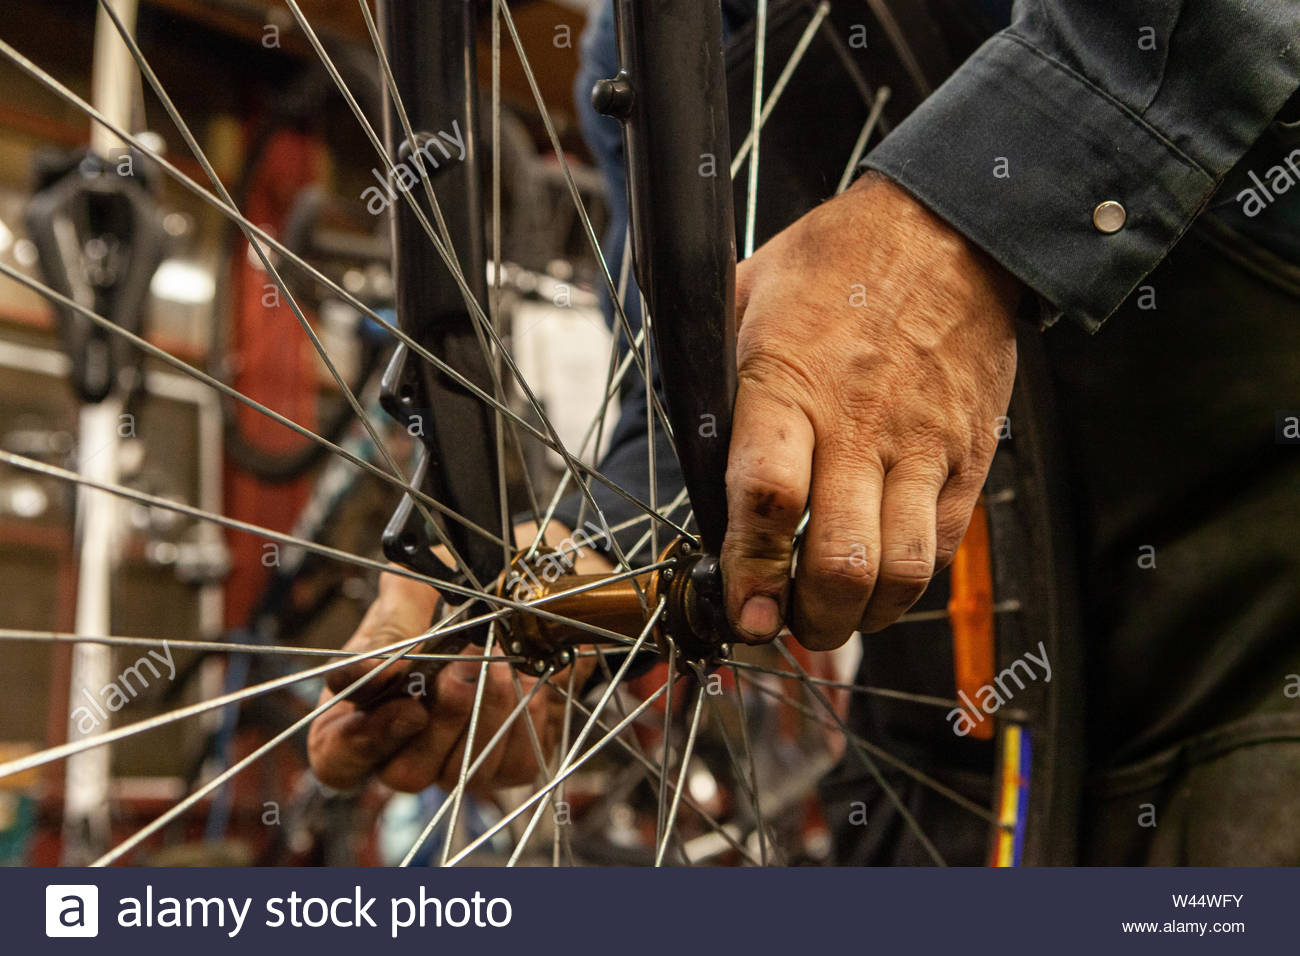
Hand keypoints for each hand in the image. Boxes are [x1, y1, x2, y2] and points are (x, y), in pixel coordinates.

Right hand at [307, 522, 603, 793]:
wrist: (528, 598)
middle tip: (455, 674)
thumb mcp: (419, 589)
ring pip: (459, 773)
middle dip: (438, 721)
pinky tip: (526, 682)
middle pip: (401, 774)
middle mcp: (406, 747)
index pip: (335, 756)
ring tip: (499, 664)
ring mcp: (457, 762)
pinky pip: (512, 766)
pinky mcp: (508, 765)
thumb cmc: (460, 592)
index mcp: (364, 708)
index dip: (358, 736)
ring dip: (484, 712)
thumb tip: (375, 667)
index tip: (390, 678)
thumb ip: (392, 622)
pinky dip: (524, 719)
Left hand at [722, 173, 1020, 649]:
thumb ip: (710, 369)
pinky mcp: (967, 457)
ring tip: (834, 612)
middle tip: (785, 622)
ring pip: (901, 573)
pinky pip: (942, 548)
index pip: (766, 497)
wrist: (950, 232)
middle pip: (840, 562)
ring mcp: (921, 446)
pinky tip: (880, 575)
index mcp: (788, 384)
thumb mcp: (748, 292)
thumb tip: (679, 429)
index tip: (739, 608)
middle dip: (807, 619)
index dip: (749, 570)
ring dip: (862, 616)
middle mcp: (859, 425)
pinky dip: (909, 583)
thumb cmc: (839, 263)